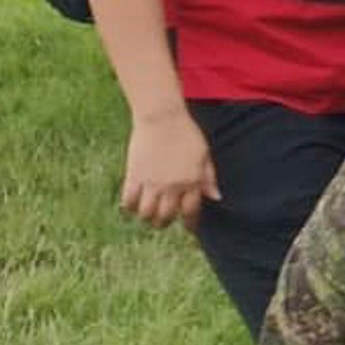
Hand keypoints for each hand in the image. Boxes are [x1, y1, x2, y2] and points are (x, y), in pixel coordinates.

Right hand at [121, 106, 218, 229]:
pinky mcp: (134, 176)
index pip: (191, 212)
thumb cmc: (186, 133)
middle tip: (164, 220)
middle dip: (165, 222)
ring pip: (147, 213)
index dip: (190, 223)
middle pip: (166, 216)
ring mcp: (152, 182)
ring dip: (148, 217)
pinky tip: (133, 205)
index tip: (188, 227)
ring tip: (149, 215)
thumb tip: (216, 197)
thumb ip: (209, 177)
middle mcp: (172, 186)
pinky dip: (130, 207)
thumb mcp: (204, 154)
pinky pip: (129, 200)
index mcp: (192, 182)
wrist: (162, 117)